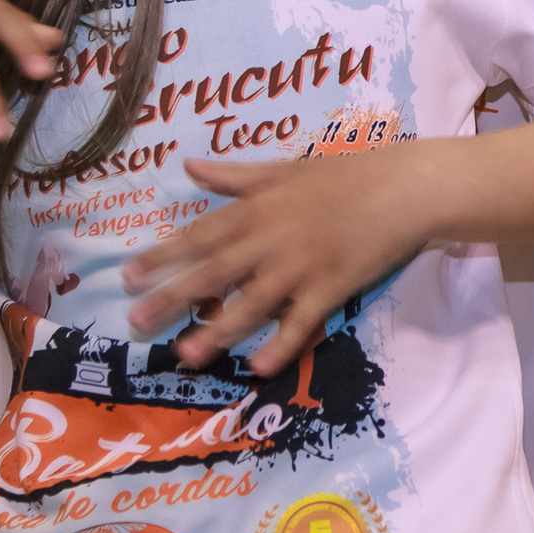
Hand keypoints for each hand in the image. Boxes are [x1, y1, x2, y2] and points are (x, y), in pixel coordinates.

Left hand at [121, 150, 447, 374]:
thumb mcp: (284, 168)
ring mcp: (302, 265)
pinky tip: (257, 367)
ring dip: (217, 330)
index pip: (200, 234)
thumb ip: (235, 175)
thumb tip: (188, 165)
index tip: (129, 276)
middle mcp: (272, 238)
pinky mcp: (332, 287)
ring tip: (186, 355)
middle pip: (214, 271)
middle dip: (173, 297)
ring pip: (251, 303)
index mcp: (258, 208)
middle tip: (136, 322)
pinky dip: (280, 345)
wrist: (404, 188)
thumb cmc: (345, 175)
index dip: (163, 256)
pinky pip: (301, 322)